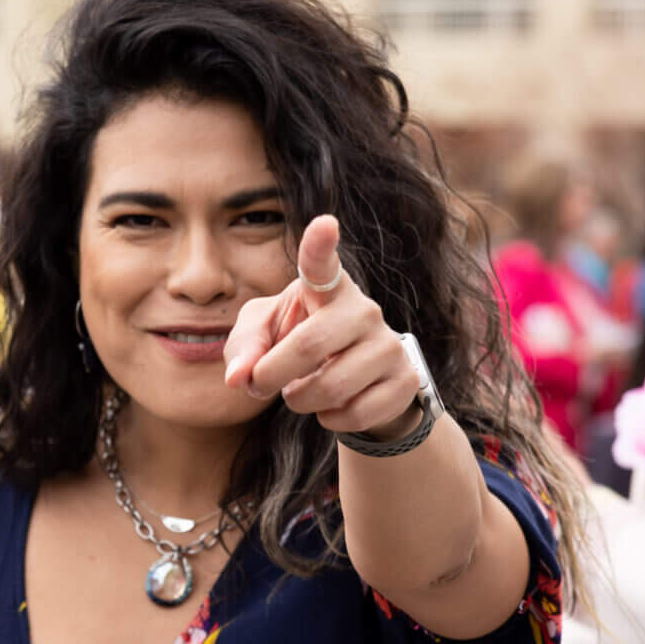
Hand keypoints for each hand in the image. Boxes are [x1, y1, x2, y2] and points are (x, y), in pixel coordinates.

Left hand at [224, 214, 423, 439]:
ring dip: (300, 400)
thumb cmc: (300, 343)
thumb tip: (240, 378)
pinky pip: (354, 413)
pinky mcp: (404, 380)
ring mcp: (389, 344)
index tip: (324, 224)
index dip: (320, 246)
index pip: (321, 265)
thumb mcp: (264, 337)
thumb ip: (245, 348)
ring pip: (331, 387)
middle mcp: (363, 309)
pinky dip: (329, 419)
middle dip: (273, 374)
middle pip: (310, 345)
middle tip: (261, 383)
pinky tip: (332, 406)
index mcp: (326, 289)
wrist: (359, 380)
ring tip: (301, 391)